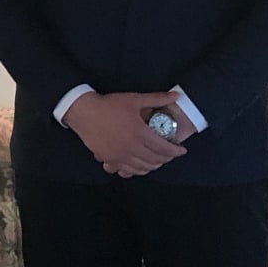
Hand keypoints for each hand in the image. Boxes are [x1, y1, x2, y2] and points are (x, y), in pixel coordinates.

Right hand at [62, 91, 188, 177]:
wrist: (85, 113)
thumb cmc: (110, 105)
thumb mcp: (134, 99)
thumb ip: (157, 99)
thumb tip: (176, 96)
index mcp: (140, 133)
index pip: (164, 148)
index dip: (175, 151)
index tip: (182, 150)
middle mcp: (132, 148)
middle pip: (155, 160)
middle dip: (166, 159)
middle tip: (170, 155)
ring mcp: (120, 156)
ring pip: (142, 168)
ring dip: (153, 166)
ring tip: (157, 161)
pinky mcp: (110, 159)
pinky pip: (127, 171)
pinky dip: (137, 170)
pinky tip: (140, 166)